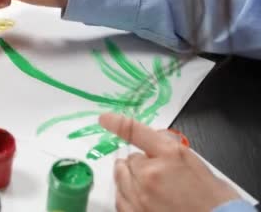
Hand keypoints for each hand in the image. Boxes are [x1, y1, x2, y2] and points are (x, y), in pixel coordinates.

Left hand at [99, 113, 240, 211]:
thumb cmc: (214, 200)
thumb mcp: (196, 164)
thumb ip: (170, 149)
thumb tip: (154, 139)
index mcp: (169, 155)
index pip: (135, 132)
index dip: (118, 123)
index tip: (106, 119)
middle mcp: (151, 174)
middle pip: (129, 159)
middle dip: (140, 164)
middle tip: (159, 175)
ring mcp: (140, 196)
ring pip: (121, 177)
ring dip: (132, 179)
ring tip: (152, 188)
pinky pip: (119, 197)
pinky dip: (127, 195)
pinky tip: (142, 199)